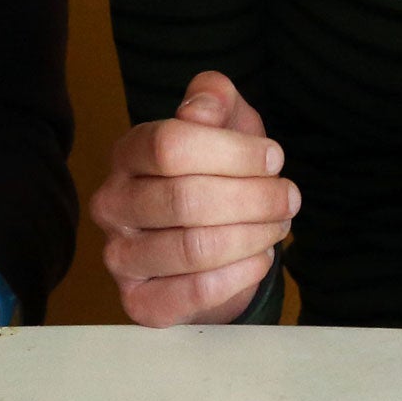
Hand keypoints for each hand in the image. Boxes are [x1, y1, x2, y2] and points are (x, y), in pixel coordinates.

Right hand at [90, 71, 294, 327]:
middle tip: (289, 197)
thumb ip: (213, 98)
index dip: (232, 152)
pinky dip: (239, 274)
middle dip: (252, 198)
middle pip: (185, 199)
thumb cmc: (215, 173)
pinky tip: (260, 257)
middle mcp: (113, 204)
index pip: (170, 145)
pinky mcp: (140, 302)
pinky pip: (194, 291)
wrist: (207, 243)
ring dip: (252, 235)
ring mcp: (120, 256)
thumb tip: (202, 109)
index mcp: (128, 152)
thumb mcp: (223, 123)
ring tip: (278, 226)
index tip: (274, 158)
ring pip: (193, 248)